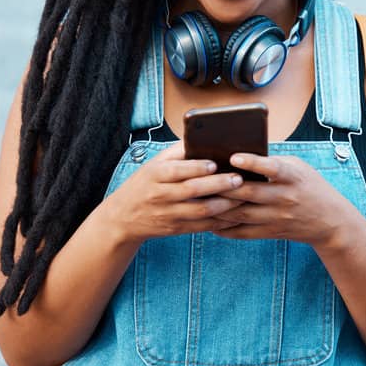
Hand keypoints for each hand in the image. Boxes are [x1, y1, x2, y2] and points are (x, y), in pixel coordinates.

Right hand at [104, 143, 244, 245]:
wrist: (123, 217)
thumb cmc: (145, 183)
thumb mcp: (154, 164)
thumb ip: (177, 152)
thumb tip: (203, 136)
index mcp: (155, 174)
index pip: (177, 170)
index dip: (196, 167)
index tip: (215, 163)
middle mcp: (160, 195)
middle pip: (192, 190)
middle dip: (218, 185)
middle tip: (239, 179)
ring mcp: (168, 214)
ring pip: (200, 211)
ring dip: (224, 204)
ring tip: (242, 196)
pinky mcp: (175, 229)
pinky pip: (201, 227)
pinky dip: (220, 222)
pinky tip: (235, 215)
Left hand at [209, 153, 356, 248]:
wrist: (329, 221)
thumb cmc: (309, 186)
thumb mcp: (298, 167)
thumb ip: (272, 161)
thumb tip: (240, 153)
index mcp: (292, 177)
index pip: (272, 168)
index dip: (253, 163)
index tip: (234, 157)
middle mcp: (284, 198)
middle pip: (249, 193)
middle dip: (223, 187)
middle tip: (199, 179)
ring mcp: (276, 217)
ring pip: (241, 213)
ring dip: (218, 207)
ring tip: (197, 199)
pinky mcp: (270, 232)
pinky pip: (243, 232)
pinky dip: (224, 228)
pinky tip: (208, 221)